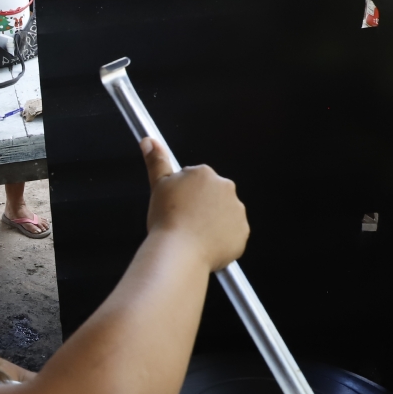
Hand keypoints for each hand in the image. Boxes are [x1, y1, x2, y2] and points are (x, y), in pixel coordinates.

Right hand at [141, 137, 248, 271]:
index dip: (183, 195)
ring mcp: (236, 210)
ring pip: (223, 215)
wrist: (179, 251)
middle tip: (184, 221)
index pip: (195, 181)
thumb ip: (157, 161)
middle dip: (201, 206)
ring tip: (193, 235)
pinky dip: (221, 239)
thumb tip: (149, 141)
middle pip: (212, 196)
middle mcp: (225, 188)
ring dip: (212, 222)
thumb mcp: (158, 186)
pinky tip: (205, 245)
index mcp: (204, 174)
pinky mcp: (242, 232)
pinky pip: (232, 234)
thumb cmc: (167, 220)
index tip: (176, 207)